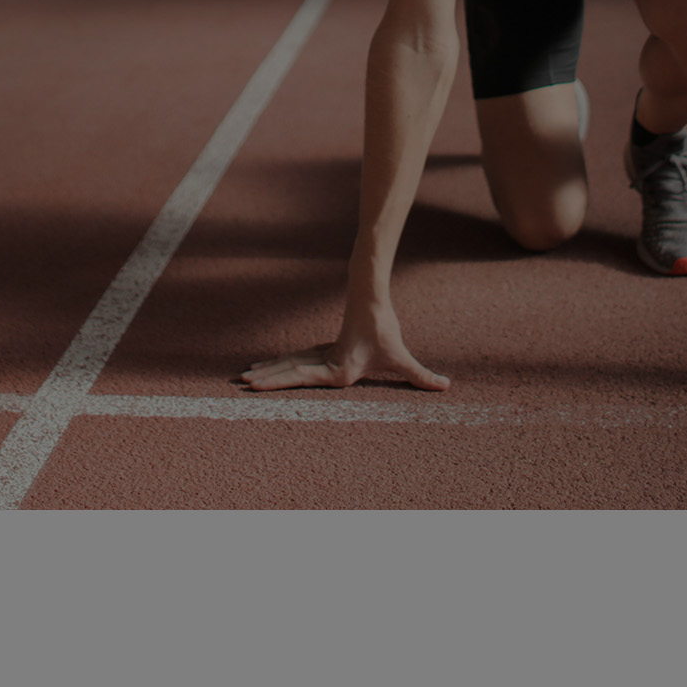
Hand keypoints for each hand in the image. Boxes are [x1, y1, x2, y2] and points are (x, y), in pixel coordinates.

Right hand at [242, 301, 450, 392]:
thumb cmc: (385, 331)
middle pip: (289, 371)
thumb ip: (421, 376)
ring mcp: (320, 356)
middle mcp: (324, 364)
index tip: (255, 384)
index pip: (301, 377)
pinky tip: (266, 368)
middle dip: (265, 379)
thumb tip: (447, 387)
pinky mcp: (322, 351)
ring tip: (244, 377)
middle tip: (240, 384)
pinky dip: (279, 366)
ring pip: (289, 364)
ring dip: (268, 371)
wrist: (371, 299)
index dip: (277, 381)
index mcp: (337, 370)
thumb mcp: (402, 358)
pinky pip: (295, 361)